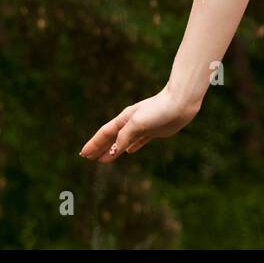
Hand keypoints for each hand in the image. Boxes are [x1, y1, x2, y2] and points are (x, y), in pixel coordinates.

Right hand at [78, 85, 200, 162]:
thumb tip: (113, 151)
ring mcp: (142, 127)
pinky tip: (129, 152)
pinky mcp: (154, 131)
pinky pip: (138, 141)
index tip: (83, 154)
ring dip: (112, 150)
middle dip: (99, 148)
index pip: (104, 134)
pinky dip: (131, 147)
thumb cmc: (159, 110)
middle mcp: (131, 123)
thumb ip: (124, 136)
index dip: (93, 144)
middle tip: (88, 158)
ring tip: (104, 159)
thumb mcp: (138, 123)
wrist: (181, 103)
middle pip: (111, 138)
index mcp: (124, 119)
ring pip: (123, 141)